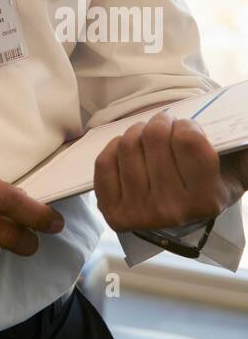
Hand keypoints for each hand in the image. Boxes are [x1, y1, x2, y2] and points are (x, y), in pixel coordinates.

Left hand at [93, 112, 247, 232]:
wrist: (187, 216)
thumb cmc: (210, 182)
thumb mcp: (237, 168)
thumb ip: (242, 150)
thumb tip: (240, 132)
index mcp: (206, 200)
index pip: (187, 138)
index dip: (186, 124)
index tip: (187, 128)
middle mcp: (173, 211)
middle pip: (154, 136)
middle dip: (160, 122)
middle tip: (165, 125)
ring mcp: (141, 214)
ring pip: (128, 145)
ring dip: (137, 132)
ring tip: (148, 136)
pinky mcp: (116, 214)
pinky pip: (104, 163)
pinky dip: (114, 148)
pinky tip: (129, 151)